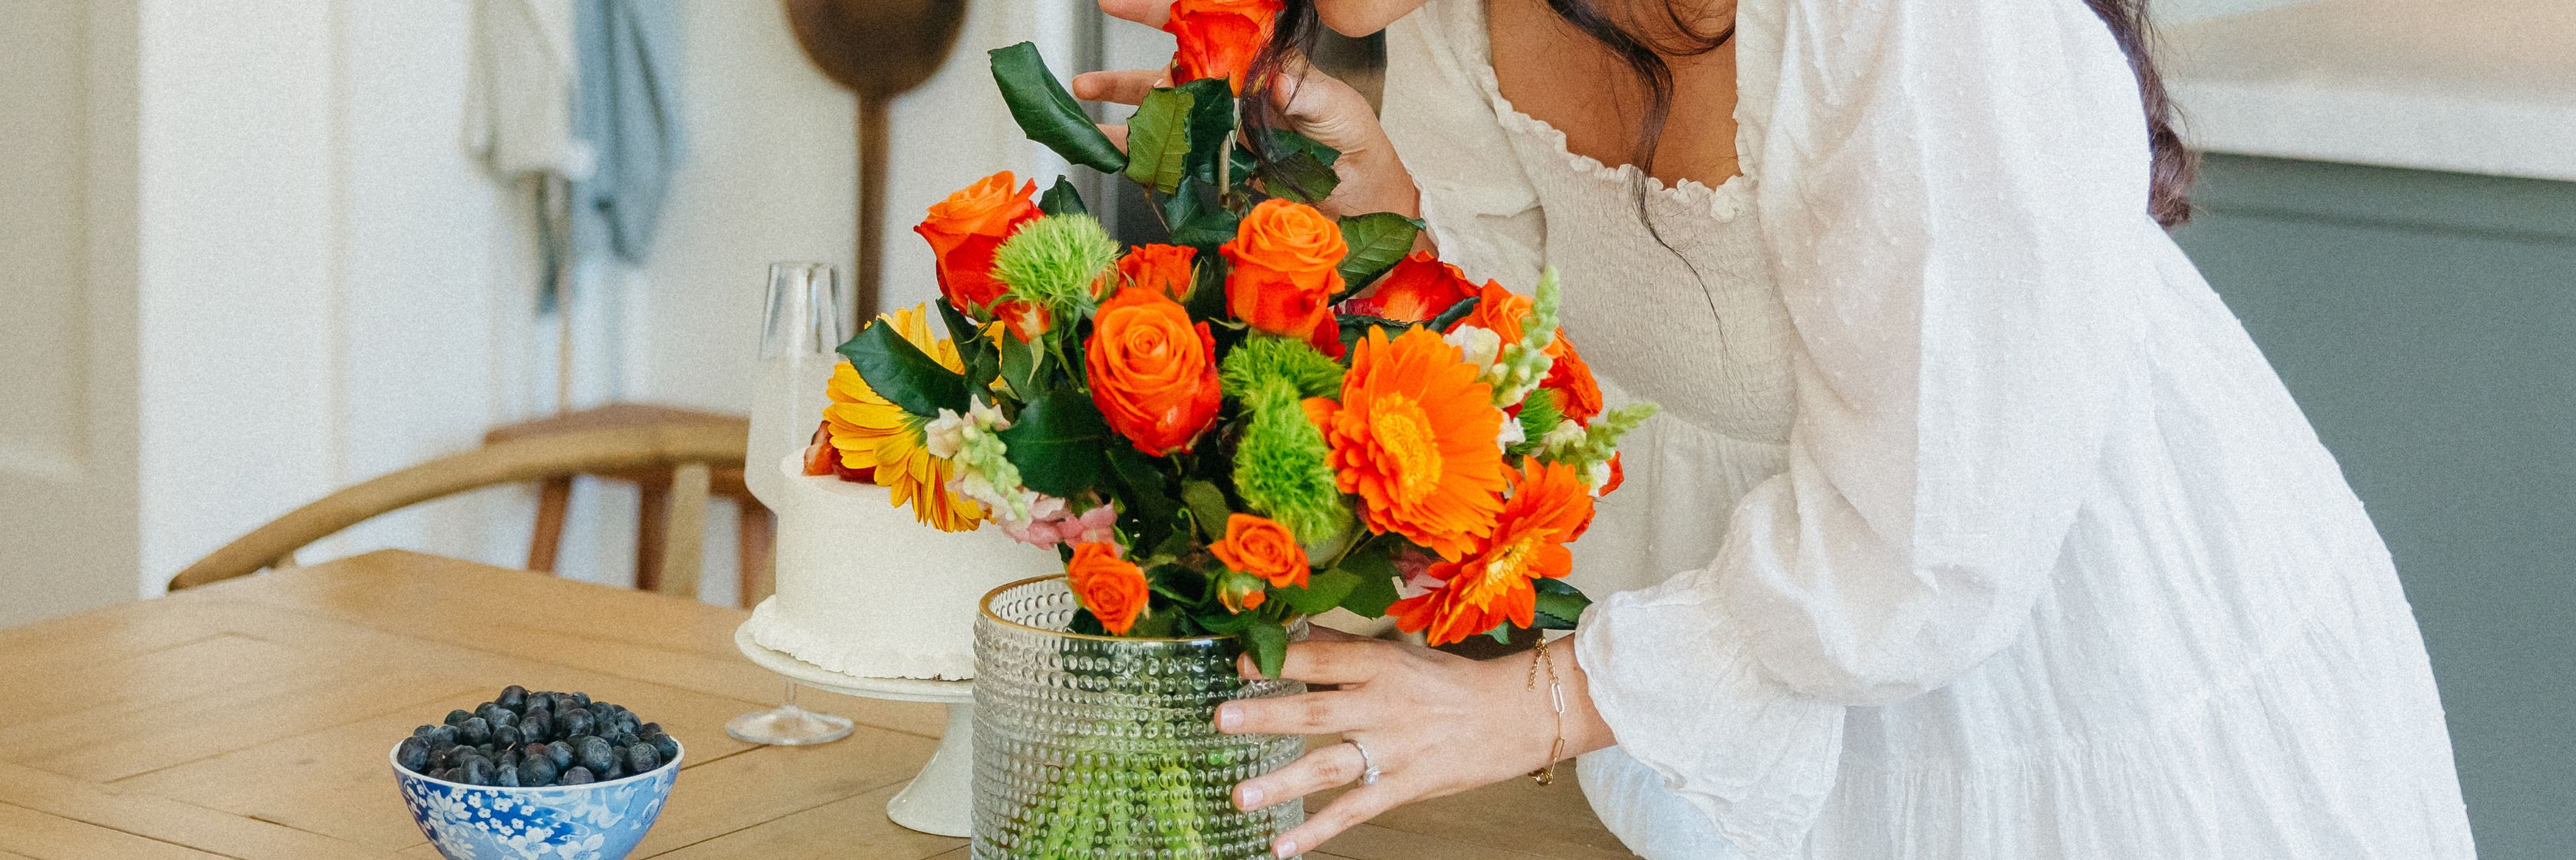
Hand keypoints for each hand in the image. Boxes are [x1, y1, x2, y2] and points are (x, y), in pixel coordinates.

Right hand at [1074, 0, 1420, 218]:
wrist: (1365, 205)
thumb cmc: (1355, 148)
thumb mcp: (1336, 110)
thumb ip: (1304, 90)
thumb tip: (1274, 76)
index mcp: (1256, 67)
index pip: (1205, 29)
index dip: (1161, 13)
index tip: (1120, 3)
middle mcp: (1230, 98)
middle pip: (1166, 77)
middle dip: (1121, 77)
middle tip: (1084, 78)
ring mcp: (1219, 136)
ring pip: (1159, 122)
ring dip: (1119, 121)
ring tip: (1082, 120)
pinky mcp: (1215, 174)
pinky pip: (1169, 165)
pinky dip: (1138, 163)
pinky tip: (1113, 159)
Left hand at [1216, 630, 1615, 857]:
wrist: (1513, 715)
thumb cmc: (1449, 682)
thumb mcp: (1398, 654)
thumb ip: (1342, 649)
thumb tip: (1290, 632)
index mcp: (1381, 665)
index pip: (1323, 660)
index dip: (1281, 661)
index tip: (1238, 662)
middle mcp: (1384, 706)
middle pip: (1318, 712)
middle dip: (1268, 715)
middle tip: (1222, 718)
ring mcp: (1395, 751)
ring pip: (1331, 767)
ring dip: (1282, 783)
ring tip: (1239, 796)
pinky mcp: (1406, 786)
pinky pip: (1356, 811)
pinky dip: (1318, 831)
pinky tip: (1281, 847)